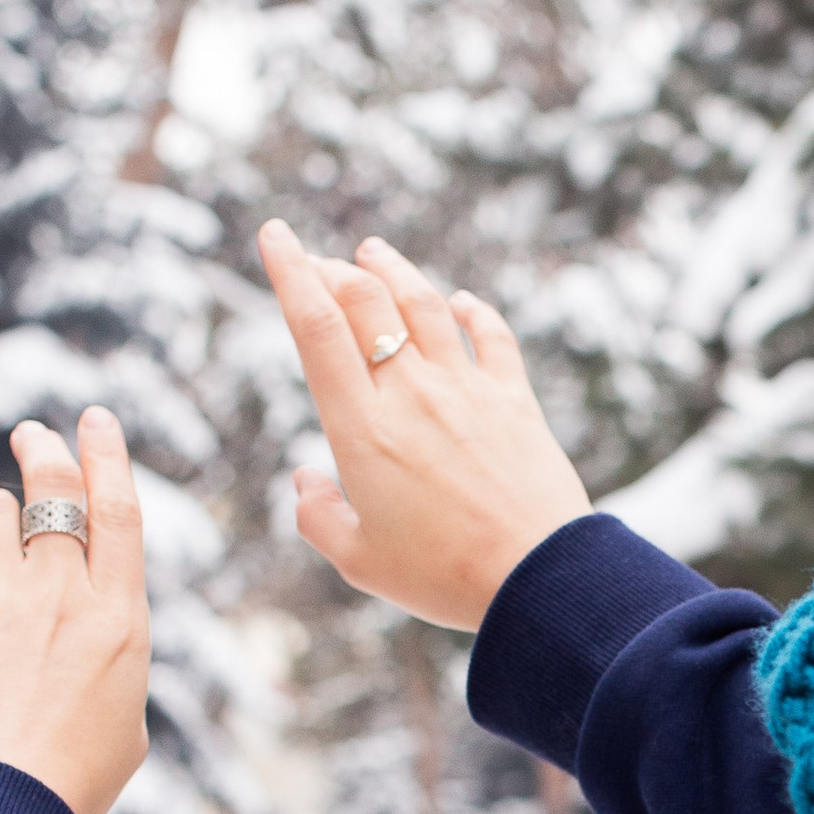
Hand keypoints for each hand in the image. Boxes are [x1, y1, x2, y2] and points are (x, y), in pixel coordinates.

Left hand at [0, 411, 151, 813]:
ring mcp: (2, 597)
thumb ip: (113, 672)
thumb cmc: (72, 783)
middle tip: (30, 435)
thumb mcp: (124, 727)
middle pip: (56, 489)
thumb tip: (98, 656)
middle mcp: (64, 592)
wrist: (5, 806)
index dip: (108, 456)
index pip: (120, 511)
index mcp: (120, 618)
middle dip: (44, 450)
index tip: (95, 421)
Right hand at [257, 218, 589, 628]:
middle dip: (335, 270)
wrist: (538, 578)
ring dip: (395, 271)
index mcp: (362, 429)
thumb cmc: (443, 578)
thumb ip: (319, 518)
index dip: (291, 272)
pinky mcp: (514, 400)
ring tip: (374, 253)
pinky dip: (472, 310)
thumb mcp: (360, 561)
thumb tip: (304, 481)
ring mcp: (467, 390)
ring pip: (425, 304)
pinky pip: (491, 336)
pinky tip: (461, 302)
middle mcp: (412, 394)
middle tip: (322, 263)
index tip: (275, 235)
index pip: (316, 328)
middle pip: (367, 302)